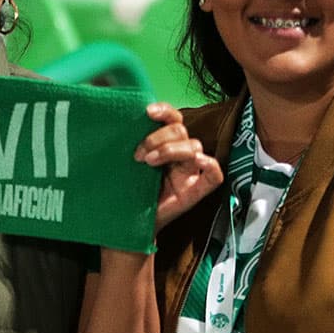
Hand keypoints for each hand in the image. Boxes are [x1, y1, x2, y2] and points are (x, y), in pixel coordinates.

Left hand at [135, 102, 223, 232]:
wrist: (128, 221)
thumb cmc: (127, 190)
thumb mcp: (126, 163)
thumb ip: (130, 143)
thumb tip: (119, 119)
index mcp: (165, 144)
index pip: (173, 119)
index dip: (165, 111)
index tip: (147, 112)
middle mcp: (179, 155)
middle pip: (181, 131)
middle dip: (157, 138)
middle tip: (139, 154)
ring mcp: (189, 173)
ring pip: (194, 147)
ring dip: (171, 150)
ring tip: (149, 162)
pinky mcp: (196, 191)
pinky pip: (214, 176)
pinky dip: (210, 165)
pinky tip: (198, 161)